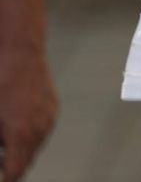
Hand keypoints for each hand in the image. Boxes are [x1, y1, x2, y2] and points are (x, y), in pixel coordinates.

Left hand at [0, 52, 56, 181]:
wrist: (19, 54)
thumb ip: (0, 140)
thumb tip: (3, 157)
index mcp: (20, 133)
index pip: (15, 171)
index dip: (8, 179)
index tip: (4, 179)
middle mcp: (39, 128)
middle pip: (27, 161)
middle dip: (14, 167)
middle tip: (4, 167)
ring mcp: (48, 118)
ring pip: (36, 146)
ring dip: (22, 150)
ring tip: (7, 149)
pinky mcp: (52, 109)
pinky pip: (42, 130)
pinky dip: (30, 135)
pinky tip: (17, 127)